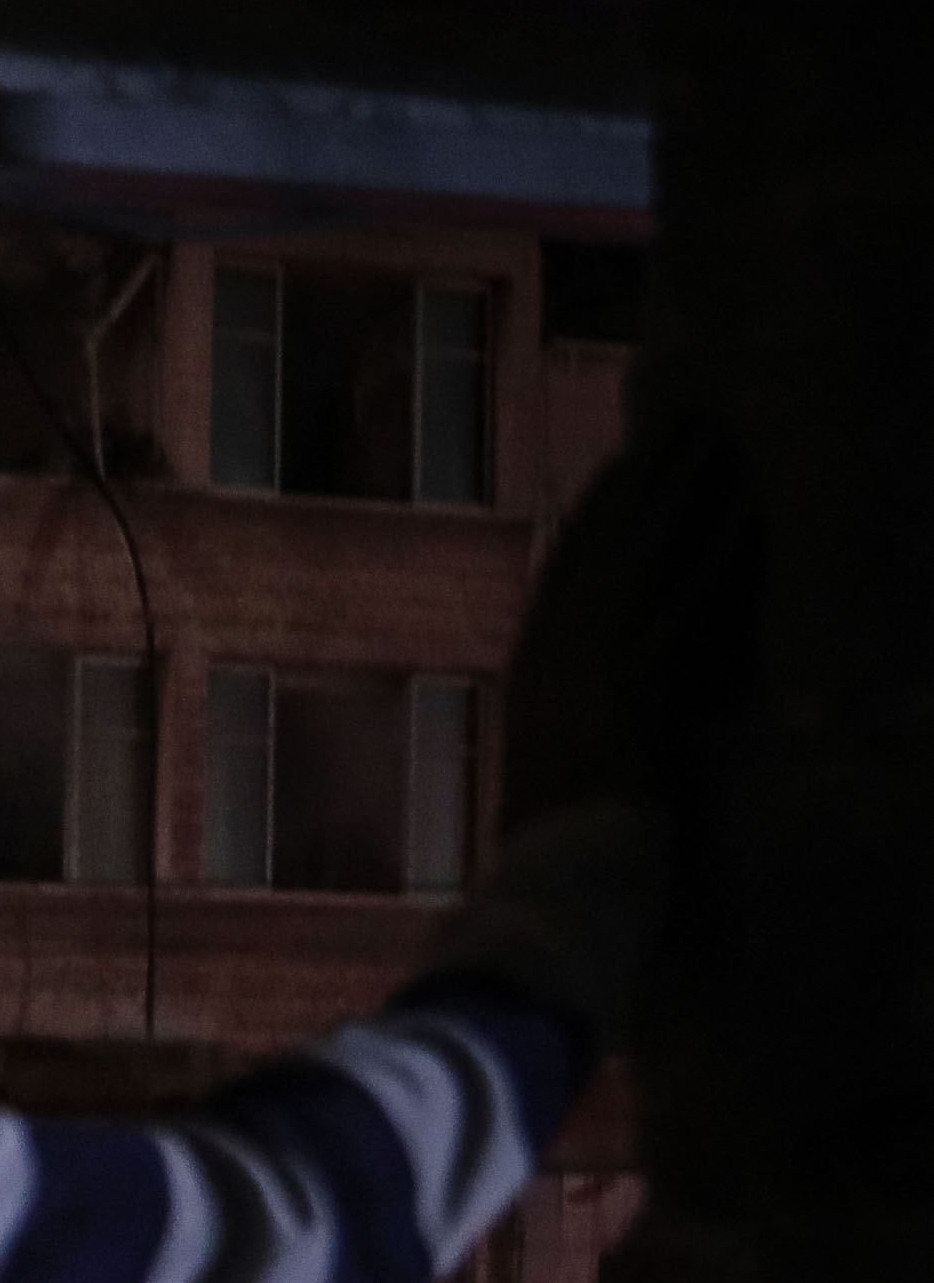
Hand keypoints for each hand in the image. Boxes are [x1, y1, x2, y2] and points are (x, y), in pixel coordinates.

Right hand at [498, 408, 753, 838]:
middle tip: (688, 420)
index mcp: (532, 663)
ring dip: (688, 490)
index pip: (566, 565)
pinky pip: (692, 594)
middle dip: (648, 477)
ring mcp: (600, 655)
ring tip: (724, 440)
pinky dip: (719, 546)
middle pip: (608, 541)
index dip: (598, 509)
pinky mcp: (646, 672)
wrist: (561, 862)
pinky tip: (750, 508)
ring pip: (650, 551)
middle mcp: (559, 645)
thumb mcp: (549, 755)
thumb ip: (573, 708)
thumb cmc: (555, 831)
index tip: (625, 463)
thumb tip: (597, 688)